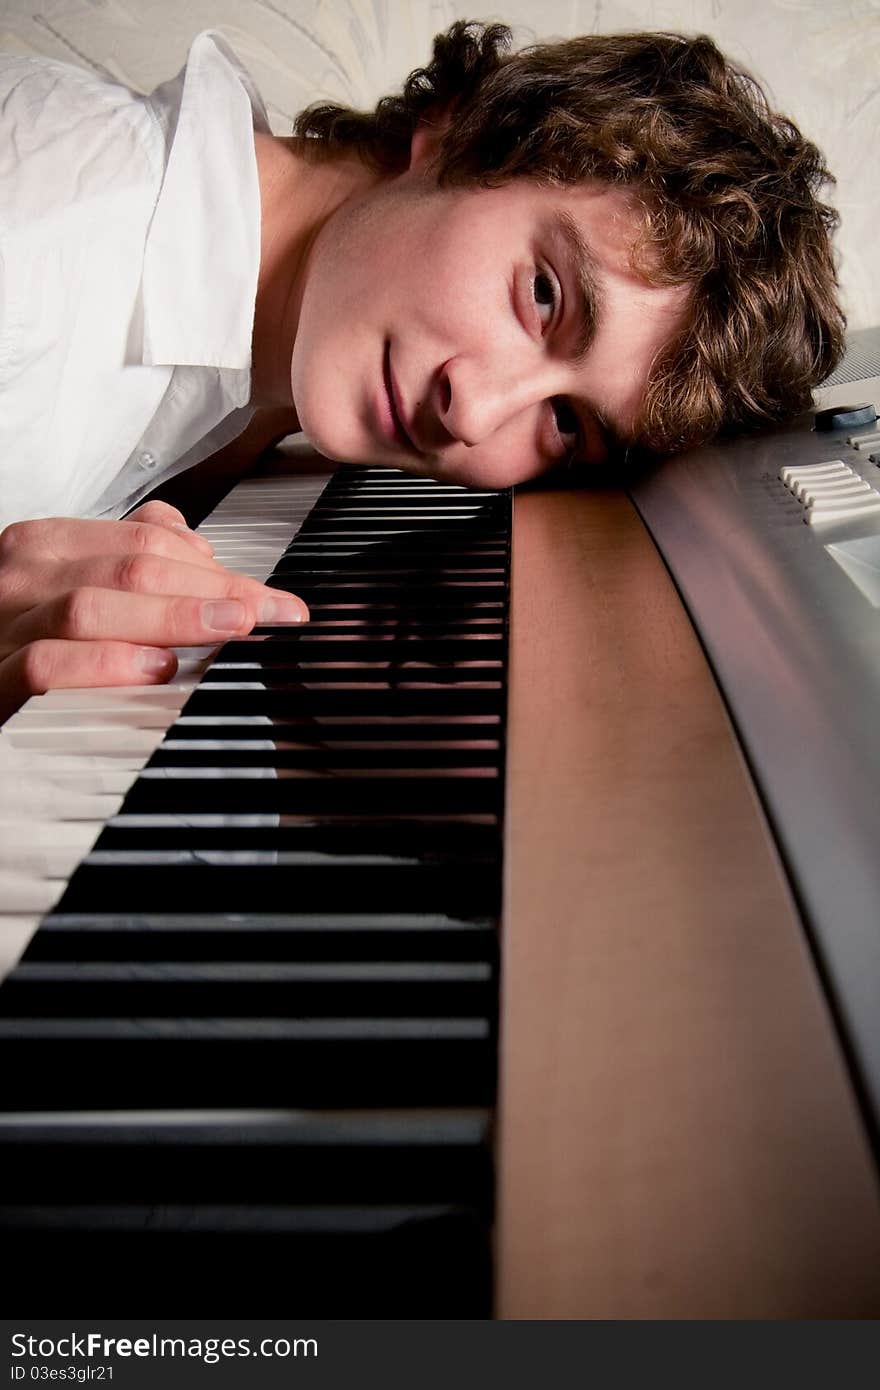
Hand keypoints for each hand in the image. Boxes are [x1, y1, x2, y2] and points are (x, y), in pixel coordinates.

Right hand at [0, 500, 307, 723]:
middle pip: (131, 568)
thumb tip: (195, 543)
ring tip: (231, 628)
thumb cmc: (10, 631)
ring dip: (174, 616)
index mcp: (42, 547)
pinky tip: (156, 668)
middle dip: (215, 589)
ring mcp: (2, 627)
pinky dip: (105, 662)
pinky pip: (46, 664)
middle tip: (271, 614)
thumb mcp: (60, 580)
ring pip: (93, 607)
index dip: (221, 569)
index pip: (146, 543)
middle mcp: (20, 577)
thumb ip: (120, 555)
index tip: (277, 600)